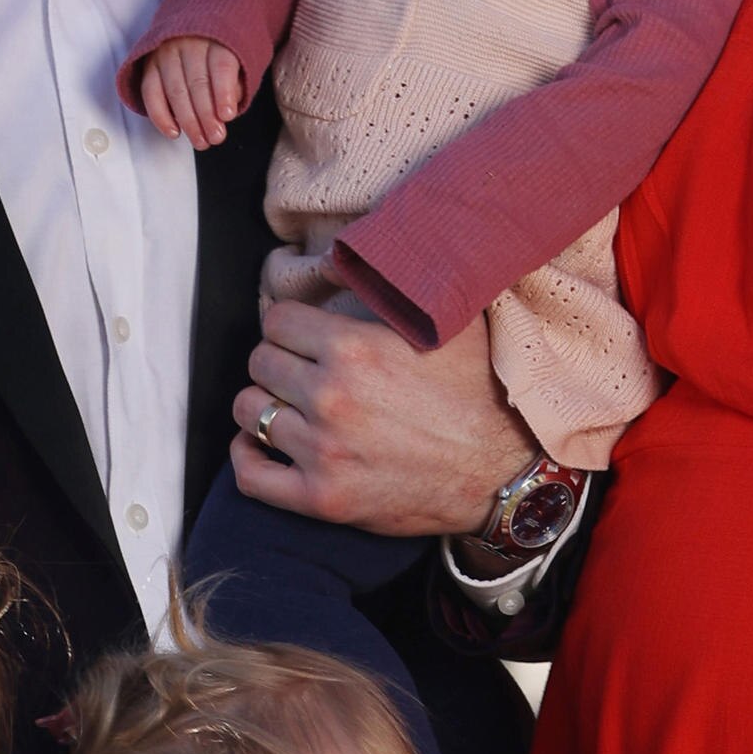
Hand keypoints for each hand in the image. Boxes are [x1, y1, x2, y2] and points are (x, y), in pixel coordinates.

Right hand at [138, 33, 245, 147]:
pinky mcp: (149, 64)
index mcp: (217, 38)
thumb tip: (225, 112)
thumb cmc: (219, 52)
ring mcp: (166, 53)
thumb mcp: (238, 61)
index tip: (227, 116)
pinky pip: (151, 93)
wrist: (193, 29)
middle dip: (207, 115)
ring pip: (175, 91)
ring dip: (188, 121)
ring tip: (200, 140)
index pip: (221, 66)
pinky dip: (161, 116)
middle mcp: (189, 42)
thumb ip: (235, 84)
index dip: (223, 92)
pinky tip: (174, 132)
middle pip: (197, 82)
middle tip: (215, 137)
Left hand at [234, 273, 520, 537]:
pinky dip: (248, 456)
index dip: (289, 325)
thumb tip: (359, 255)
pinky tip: (263, 445)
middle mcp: (330, 397)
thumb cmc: (481, 396)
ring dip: (264, 405)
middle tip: (301, 371)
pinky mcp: (323, 498)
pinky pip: (250, 474)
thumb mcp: (450, 321)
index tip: (302, 335)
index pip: (276, 320)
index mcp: (352, 349)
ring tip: (288, 406)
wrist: (504, 473)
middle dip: (278, 362)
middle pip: (260, 363)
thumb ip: (399, 286)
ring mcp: (323, 451)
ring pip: (249, 412)